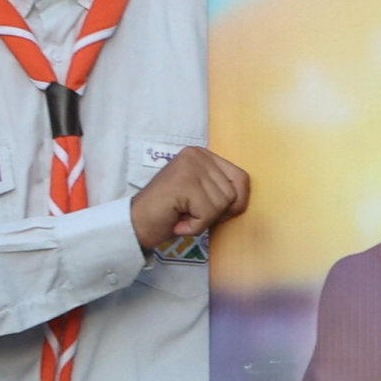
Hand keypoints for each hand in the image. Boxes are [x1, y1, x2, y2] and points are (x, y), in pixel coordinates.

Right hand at [127, 146, 250, 253]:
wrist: (136, 224)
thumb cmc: (171, 213)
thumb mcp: (203, 194)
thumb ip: (223, 189)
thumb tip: (243, 199)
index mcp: (203, 154)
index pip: (241, 179)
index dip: (233, 204)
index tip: (210, 210)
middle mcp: (196, 155)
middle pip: (233, 194)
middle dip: (215, 213)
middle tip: (190, 213)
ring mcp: (189, 167)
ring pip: (222, 205)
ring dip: (203, 220)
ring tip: (182, 215)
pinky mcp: (183, 183)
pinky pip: (208, 214)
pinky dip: (195, 226)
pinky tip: (178, 220)